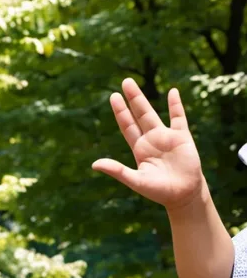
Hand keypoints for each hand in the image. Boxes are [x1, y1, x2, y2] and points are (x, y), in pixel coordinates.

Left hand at [92, 78, 204, 210]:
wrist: (184, 195)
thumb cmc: (159, 191)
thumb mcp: (136, 180)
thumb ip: (117, 171)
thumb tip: (94, 165)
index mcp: (139, 149)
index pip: (127, 126)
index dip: (120, 112)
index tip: (113, 97)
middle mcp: (151, 140)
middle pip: (138, 115)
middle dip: (132, 99)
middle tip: (125, 82)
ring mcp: (166, 137)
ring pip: (153, 113)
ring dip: (143, 99)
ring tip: (133, 84)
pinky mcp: (182, 137)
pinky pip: (179, 118)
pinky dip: (176, 105)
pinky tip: (173, 92)